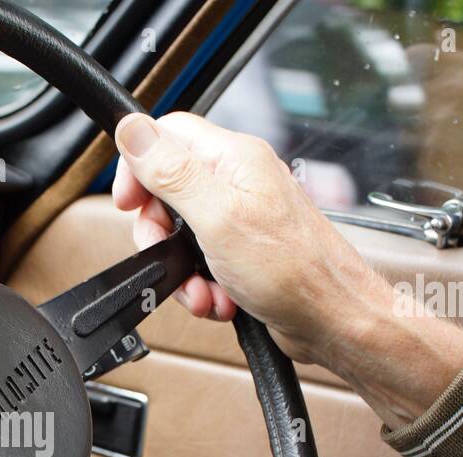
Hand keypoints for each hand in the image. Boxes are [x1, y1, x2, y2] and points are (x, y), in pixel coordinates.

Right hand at [111, 112, 462, 427]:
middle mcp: (239, 182)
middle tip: (162, 250)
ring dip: (181, 268)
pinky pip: (202, 262)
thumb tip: (132, 128)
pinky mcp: (243, 252)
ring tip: (200, 288)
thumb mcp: (217, 216)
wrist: (333, 321)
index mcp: (234, 159)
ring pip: (181, 233)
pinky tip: (218, 299)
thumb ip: (171, 172)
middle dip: (157, 230)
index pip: (166, 135)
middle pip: (167, 188)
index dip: (138, 165)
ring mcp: (242, 217)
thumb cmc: (294, 271)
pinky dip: (202, 285)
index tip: (129, 202)